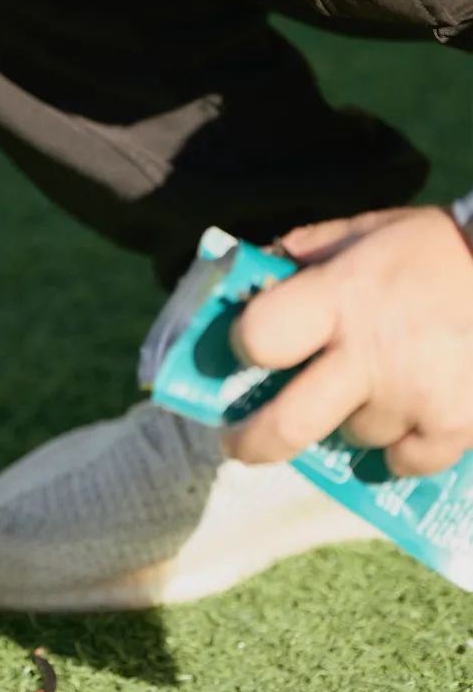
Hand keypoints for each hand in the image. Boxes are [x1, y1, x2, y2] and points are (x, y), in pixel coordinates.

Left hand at [224, 206, 472, 475]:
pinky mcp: (453, 428)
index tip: (247, 352)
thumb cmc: (441, 248)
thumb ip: (312, 249)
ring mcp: (412, 398)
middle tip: (240, 441)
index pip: (259, 337)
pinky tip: (413, 419)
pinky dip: (403, 448)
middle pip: (286, 425)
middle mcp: (369, 354)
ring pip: (353, 437)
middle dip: (252, 441)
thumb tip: (259, 267)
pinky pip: (405, 461)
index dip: (244, 345)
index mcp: (341, 296)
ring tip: (379, 387)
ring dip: (355, 419)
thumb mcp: (371, 230)